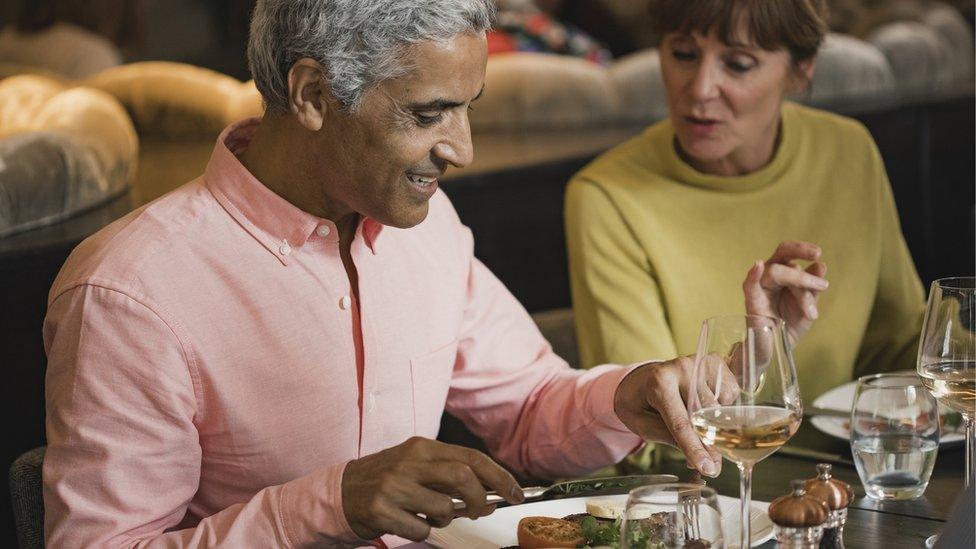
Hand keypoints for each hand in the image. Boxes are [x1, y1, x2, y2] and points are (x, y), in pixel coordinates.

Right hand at [342, 437, 524, 540]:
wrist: (340, 491)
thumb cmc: (386, 479)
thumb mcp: (418, 467)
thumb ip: (452, 477)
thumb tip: (491, 496)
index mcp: (422, 447)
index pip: (471, 457)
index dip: (499, 476)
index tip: (515, 492)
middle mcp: (409, 461)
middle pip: (462, 477)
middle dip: (478, 498)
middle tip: (478, 511)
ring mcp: (393, 485)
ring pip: (443, 507)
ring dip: (445, 518)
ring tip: (430, 514)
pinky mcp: (380, 509)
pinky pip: (420, 528)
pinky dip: (422, 530)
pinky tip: (409, 521)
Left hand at [614, 357, 738, 477]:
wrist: (640, 378)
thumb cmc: (638, 402)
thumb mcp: (642, 425)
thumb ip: (669, 439)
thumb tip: (699, 461)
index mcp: (659, 384)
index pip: (681, 422)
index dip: (695, 448)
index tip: (709, 469)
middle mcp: (681, 368)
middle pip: (706, 415)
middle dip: (711, 445)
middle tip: (712, 466)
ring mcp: (700, 362)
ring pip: (722, 405)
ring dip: (716, 423)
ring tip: (698, 424)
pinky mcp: (714, 362)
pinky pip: (730, 393)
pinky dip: (723, 406)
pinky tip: (706, 406)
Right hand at [743, 241, 828, 345]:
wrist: (776, 350)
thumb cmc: (789, 327)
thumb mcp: (808, 308)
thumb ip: (813, 290)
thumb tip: (820, 266)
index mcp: (784, 277)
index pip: (790, 256)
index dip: (803, 250)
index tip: (818, 254)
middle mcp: (771, 278)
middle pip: (781, 255)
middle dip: (799, 251)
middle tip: (816, 255)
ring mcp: (760, 288)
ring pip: (775, 271)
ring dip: (798, 281)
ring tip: (811, 309)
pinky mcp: (752, 301)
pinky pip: (750, 285)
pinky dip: (753, 275)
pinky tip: (758, 266)